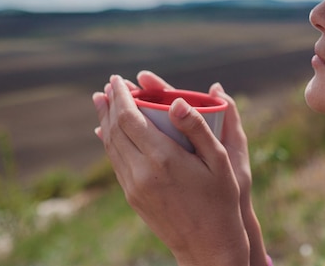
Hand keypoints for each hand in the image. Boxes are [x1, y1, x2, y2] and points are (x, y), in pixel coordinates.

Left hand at [93, 74, 248, 265]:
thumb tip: (175, 101)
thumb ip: (197, 128)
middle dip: (108, 104)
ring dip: (105, 122)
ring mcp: (134, 187)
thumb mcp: (219, 160)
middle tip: (108, 86)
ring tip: (103, 103)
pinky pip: (115, 162)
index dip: (120, 96)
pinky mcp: (133, 197)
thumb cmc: (221, 199)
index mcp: (163, 158)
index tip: (117, 80)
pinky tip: (110, 134)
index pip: (129, 118)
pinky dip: (110, 142)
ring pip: (111, 147)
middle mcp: (142, 172)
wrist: (208, 245)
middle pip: (113, 130)